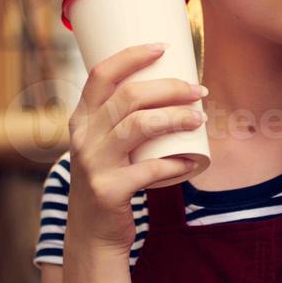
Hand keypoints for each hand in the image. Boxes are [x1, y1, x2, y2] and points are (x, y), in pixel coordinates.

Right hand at [64, 43, 206, 251]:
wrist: (92, 234)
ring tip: (200, 118)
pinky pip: (149, 169)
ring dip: (176, 117)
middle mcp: (83, 138)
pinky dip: (175, 162)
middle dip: (170, 88)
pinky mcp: (108, 190)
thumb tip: (174, 90)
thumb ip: (123, 121)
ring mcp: (93, 164)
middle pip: (129, 97)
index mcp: (81, 119)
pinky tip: (192, 160)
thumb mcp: (104, 146)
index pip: (101, 74)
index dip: (132, 55)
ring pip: (139, 126)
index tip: (164, 47)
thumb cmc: (109, 181)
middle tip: (199, 91)